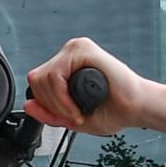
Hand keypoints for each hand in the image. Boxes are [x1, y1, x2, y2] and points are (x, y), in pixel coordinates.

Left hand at [25, 38, 149, 135]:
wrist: (137, 108)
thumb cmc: (114, 110)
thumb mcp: (72, 117)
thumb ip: (49, 113)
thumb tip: (28, 104)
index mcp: (67, 66)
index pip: (37, 81)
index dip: (45, 104)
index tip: (64, 116)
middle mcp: (70, 54)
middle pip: (36, 79)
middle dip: (50, 105)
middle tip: (72, 115)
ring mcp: (76, 49)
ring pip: (43, 78)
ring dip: (57, 104)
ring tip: (77, 113)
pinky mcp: (83, 50)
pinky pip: (56, 75)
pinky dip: (62, 97)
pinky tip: (77, 107)